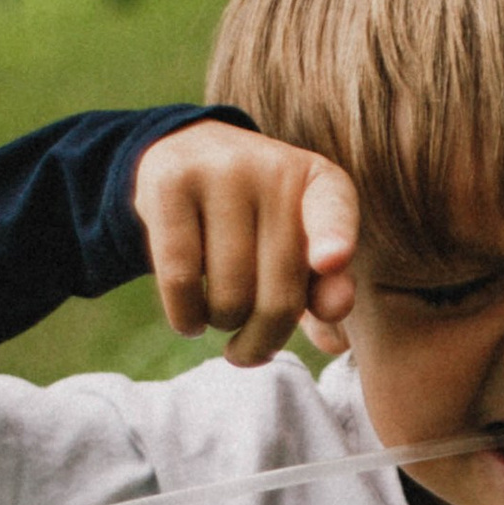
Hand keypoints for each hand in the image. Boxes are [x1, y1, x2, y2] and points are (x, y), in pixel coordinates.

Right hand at [132, 117, 359, 363]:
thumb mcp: (300, 243)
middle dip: (265, 339)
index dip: (334, 239)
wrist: (191, 153)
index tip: (331, 261)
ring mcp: (220, 170)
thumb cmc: (259, 219)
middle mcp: (274, 168)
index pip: (334, 211)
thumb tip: (333, 343)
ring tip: (221, 316)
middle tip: (250, 351)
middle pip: (279, 291)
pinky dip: (187, 316)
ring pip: (228, 294)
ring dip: (224, 325)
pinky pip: (180, 278)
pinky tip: (191, 320)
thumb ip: (324, 288)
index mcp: (320, 182)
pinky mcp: (169, 184)